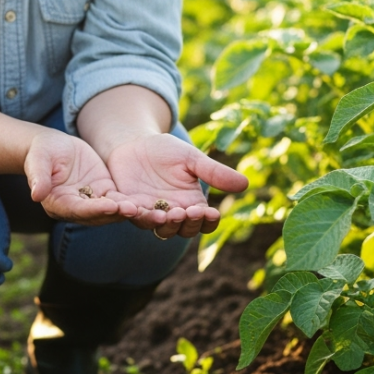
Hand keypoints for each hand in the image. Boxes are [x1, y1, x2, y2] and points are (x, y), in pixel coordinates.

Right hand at [24, 131, 137, 224]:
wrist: (53, 148)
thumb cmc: (42, 152)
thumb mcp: (39, 160)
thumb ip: (38, 176)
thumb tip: (36, 194)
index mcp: (58, 203)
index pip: (78, 209)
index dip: (95, 209)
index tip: (111, 206)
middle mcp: (77, 208)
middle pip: (99, 215)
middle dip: (117, 213)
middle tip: (136, 210)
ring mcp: (92, 202)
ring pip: (113, 211)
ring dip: (130, 211)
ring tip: (146, 209)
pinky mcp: (105, 193)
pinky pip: (121, 200)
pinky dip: (135, 202)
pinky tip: (152, 202)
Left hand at [105, 134, 248, 238]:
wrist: (134, 143)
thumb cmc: (166, 151)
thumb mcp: (191, 158)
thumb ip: (214, 172)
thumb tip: (245, 184)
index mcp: (192, 204)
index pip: (204, 222)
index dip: (208, 221)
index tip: (212, 212)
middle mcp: (173, 214)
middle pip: (183, 230)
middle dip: (186, 223)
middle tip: (187, 212)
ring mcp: (150, 214)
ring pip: (159, 228)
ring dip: (164, 223)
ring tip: (167, 214)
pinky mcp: (128, 208)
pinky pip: (131, 216)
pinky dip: (134, 214)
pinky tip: (135, 207)